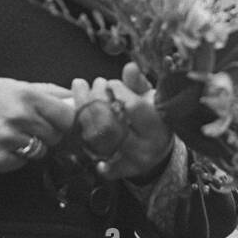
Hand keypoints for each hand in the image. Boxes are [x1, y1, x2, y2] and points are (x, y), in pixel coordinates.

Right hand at [0, 77, 74, 172]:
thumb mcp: (9, 85)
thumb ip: (44, 91)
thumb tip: (72, 95)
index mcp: (27, 95)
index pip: (67, 115)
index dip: (65, 120)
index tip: (58, 121)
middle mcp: (20, 116)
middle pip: (56, 135)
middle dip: (47, 133)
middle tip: (27, 127)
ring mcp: (8, 140)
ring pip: (40, 151)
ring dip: (30, 146)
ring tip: (10, 135)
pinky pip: (20, 163)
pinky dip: (13, 158)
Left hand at [70, 63, 173, 180]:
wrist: (160, 149)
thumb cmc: (153, 117)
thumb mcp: (150, 97)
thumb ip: (138, 83)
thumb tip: (129, 67)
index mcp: (157, 123)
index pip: (133, 107)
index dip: (118, 92)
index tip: (109, 83)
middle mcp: (148, 144)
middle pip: (113, 125)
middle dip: (94, 103)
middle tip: (85, 87)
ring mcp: (136, 160)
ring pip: (103, 142)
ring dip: (86, 121)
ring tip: (77, 102)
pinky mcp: (125, 171)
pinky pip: (105, 165)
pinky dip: (94, 154)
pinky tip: (85, 138)